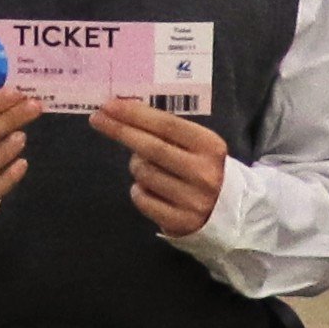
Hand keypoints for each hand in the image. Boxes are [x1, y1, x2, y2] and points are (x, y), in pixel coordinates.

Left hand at [95, 99, 231, 244]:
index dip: (135, 114)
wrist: (230, 211)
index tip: (108, 105)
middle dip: (121, 131)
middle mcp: (203, 173)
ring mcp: (192, 199)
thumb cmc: (204, 168)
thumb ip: (168, 130)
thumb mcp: (198, 145)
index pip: (167, 125)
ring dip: (135, 166)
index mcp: (210, 146)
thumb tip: (123, 111)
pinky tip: (148, 188)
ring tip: (146, 166)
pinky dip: (137, 190)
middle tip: (97, 119)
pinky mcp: (180, 221)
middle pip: (151, 148)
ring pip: (143, 174)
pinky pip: (142, 199)